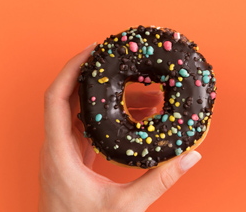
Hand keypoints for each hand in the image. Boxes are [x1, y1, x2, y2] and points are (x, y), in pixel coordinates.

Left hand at [39, 43, 201, 211]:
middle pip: (67, 98)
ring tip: (138, 88)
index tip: (92, 50)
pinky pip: (85, 129)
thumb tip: (190, 158)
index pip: (56, 98)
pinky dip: (106, 117)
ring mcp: (61, 155)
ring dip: (104, 98)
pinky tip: (131, 115)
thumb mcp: (126, 206)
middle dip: (94, 76)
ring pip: (78, 114)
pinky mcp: (70, 162)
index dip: (72, 69)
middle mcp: (55, 149)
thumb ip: (159, 181)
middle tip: (119, 60)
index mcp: (58, 153)